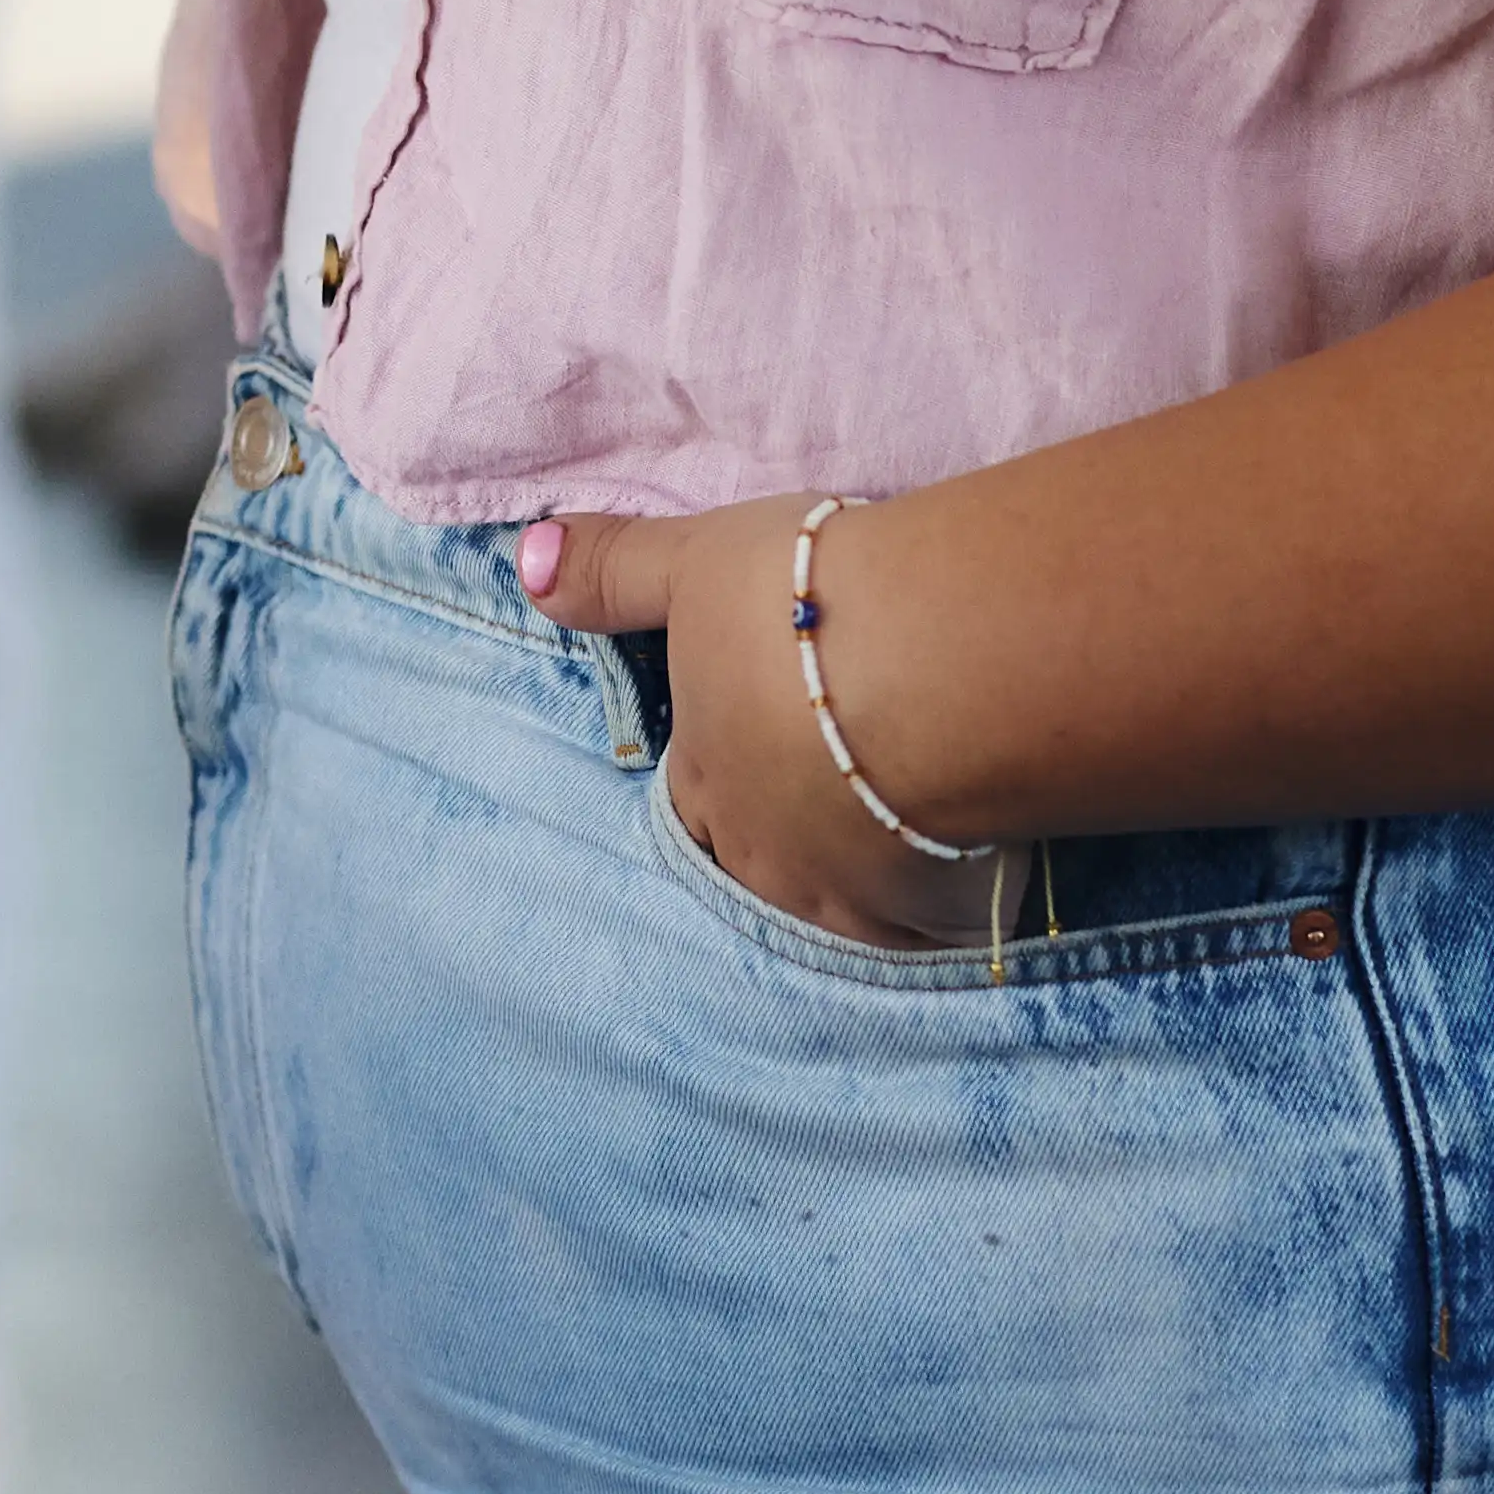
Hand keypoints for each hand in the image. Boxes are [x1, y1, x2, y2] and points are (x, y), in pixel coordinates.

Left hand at [521, 498, 1001, 950]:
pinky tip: (968, 885)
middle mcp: (765, 858)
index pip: (691, 807)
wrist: (939, 656)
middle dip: (785, 848)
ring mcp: (851, 898)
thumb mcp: (693, 562)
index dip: (716, 786)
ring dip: (866, 884)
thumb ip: (614, 570)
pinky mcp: (935, 915)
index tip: (753, 761)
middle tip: (833, 812)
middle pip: (760, 872)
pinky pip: (932, 931)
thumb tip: (525, 562)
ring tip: (903, 847)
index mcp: (706, 781)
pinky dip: (943, 910)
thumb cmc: (800, 606)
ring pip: (844, 914)